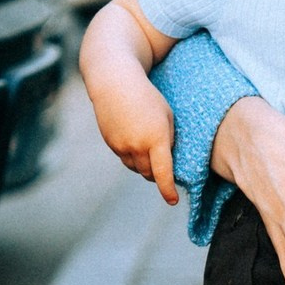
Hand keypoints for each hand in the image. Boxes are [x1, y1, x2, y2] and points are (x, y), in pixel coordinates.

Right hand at [90, 82, 178, 204]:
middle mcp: (137, 146)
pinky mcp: (111, 144)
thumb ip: (168, 140)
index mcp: (156, 139)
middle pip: (149, 173)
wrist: (115, 83)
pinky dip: (133, 157)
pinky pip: (125, 159)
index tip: (173, 200)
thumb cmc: (148, 97)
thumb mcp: (167, 115)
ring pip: (136, 168)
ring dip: (145, 167)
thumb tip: (166, 162)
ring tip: (151, 155)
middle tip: (166, 172)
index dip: (168, 190)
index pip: (163, 173)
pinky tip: (137, 143)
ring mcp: (121, 146)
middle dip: (158, 175)